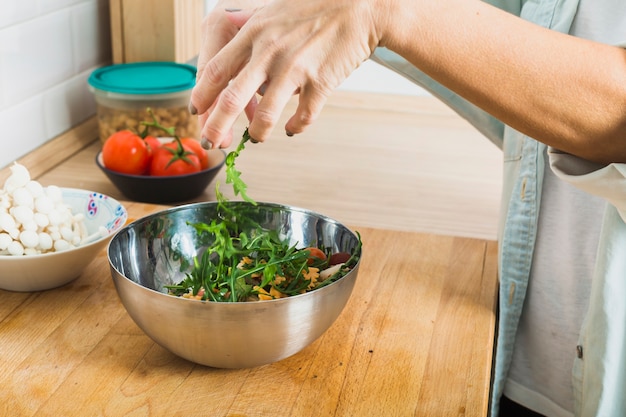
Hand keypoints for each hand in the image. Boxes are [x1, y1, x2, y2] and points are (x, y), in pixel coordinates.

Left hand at [189, 0, 380, 147]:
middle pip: (231, 99)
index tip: (196, 111)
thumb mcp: (272, 12)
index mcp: (253, 33)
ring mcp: (294, 69)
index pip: (215, 70)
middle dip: (216, 126)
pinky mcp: (319, 83)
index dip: (201, 96)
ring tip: (256, 138)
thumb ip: (249, 30)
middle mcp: (268, 52)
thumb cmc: (314, 8)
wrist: (358, 6)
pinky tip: (291, 129)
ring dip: (257, 133)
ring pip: (266, 115)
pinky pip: (302, 117)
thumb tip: (231, 40)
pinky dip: (294, 127)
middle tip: (211, 142)